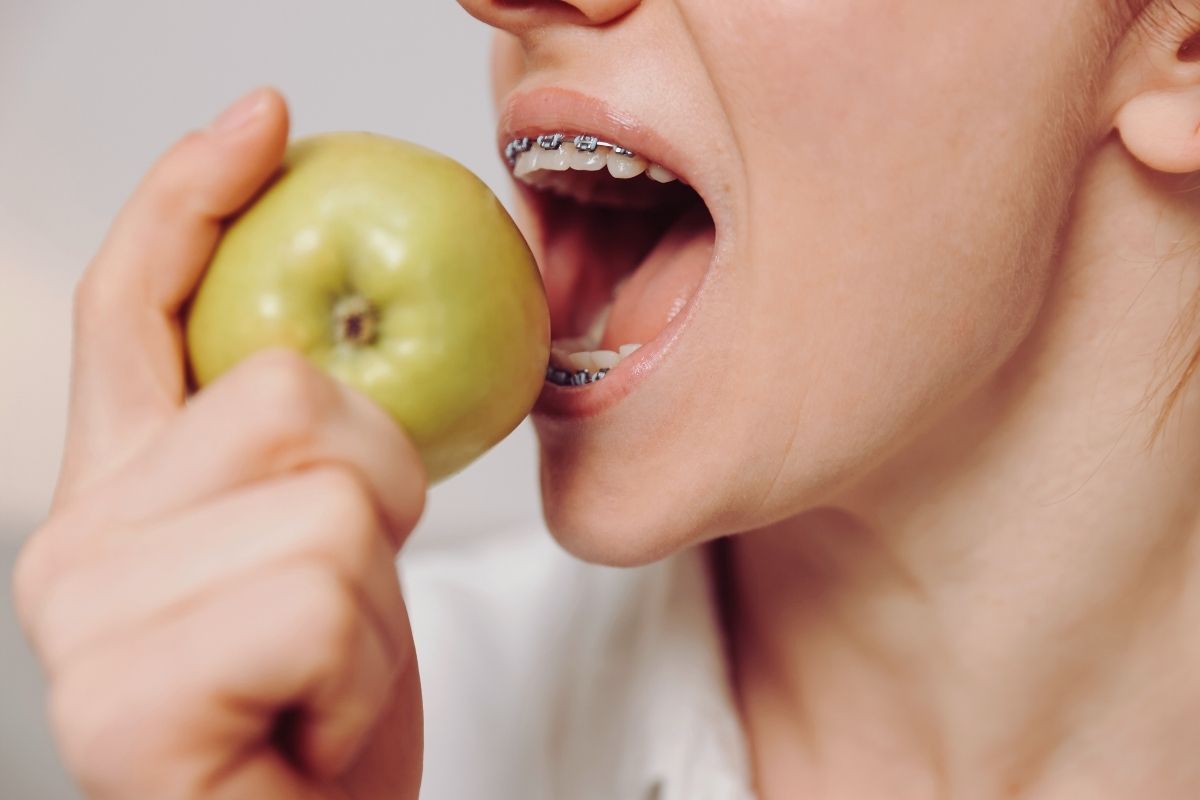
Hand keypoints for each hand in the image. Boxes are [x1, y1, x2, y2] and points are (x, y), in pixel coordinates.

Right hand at [11, 88, 426, 799]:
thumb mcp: (326, 552)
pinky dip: (363, 671)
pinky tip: (313, 726)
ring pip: (327, 498)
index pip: (133, 308)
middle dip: (378, 485)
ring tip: (330, 671)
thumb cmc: (323, 710)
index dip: (192, 199)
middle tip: (350, 594)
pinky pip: (320, 601)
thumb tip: (337, 340)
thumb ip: (301, 448)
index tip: (260, 120)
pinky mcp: (124, 707)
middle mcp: (74, 543)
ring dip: (378, 594)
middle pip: (285, 392)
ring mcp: (87, 624)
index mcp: (120, 494)